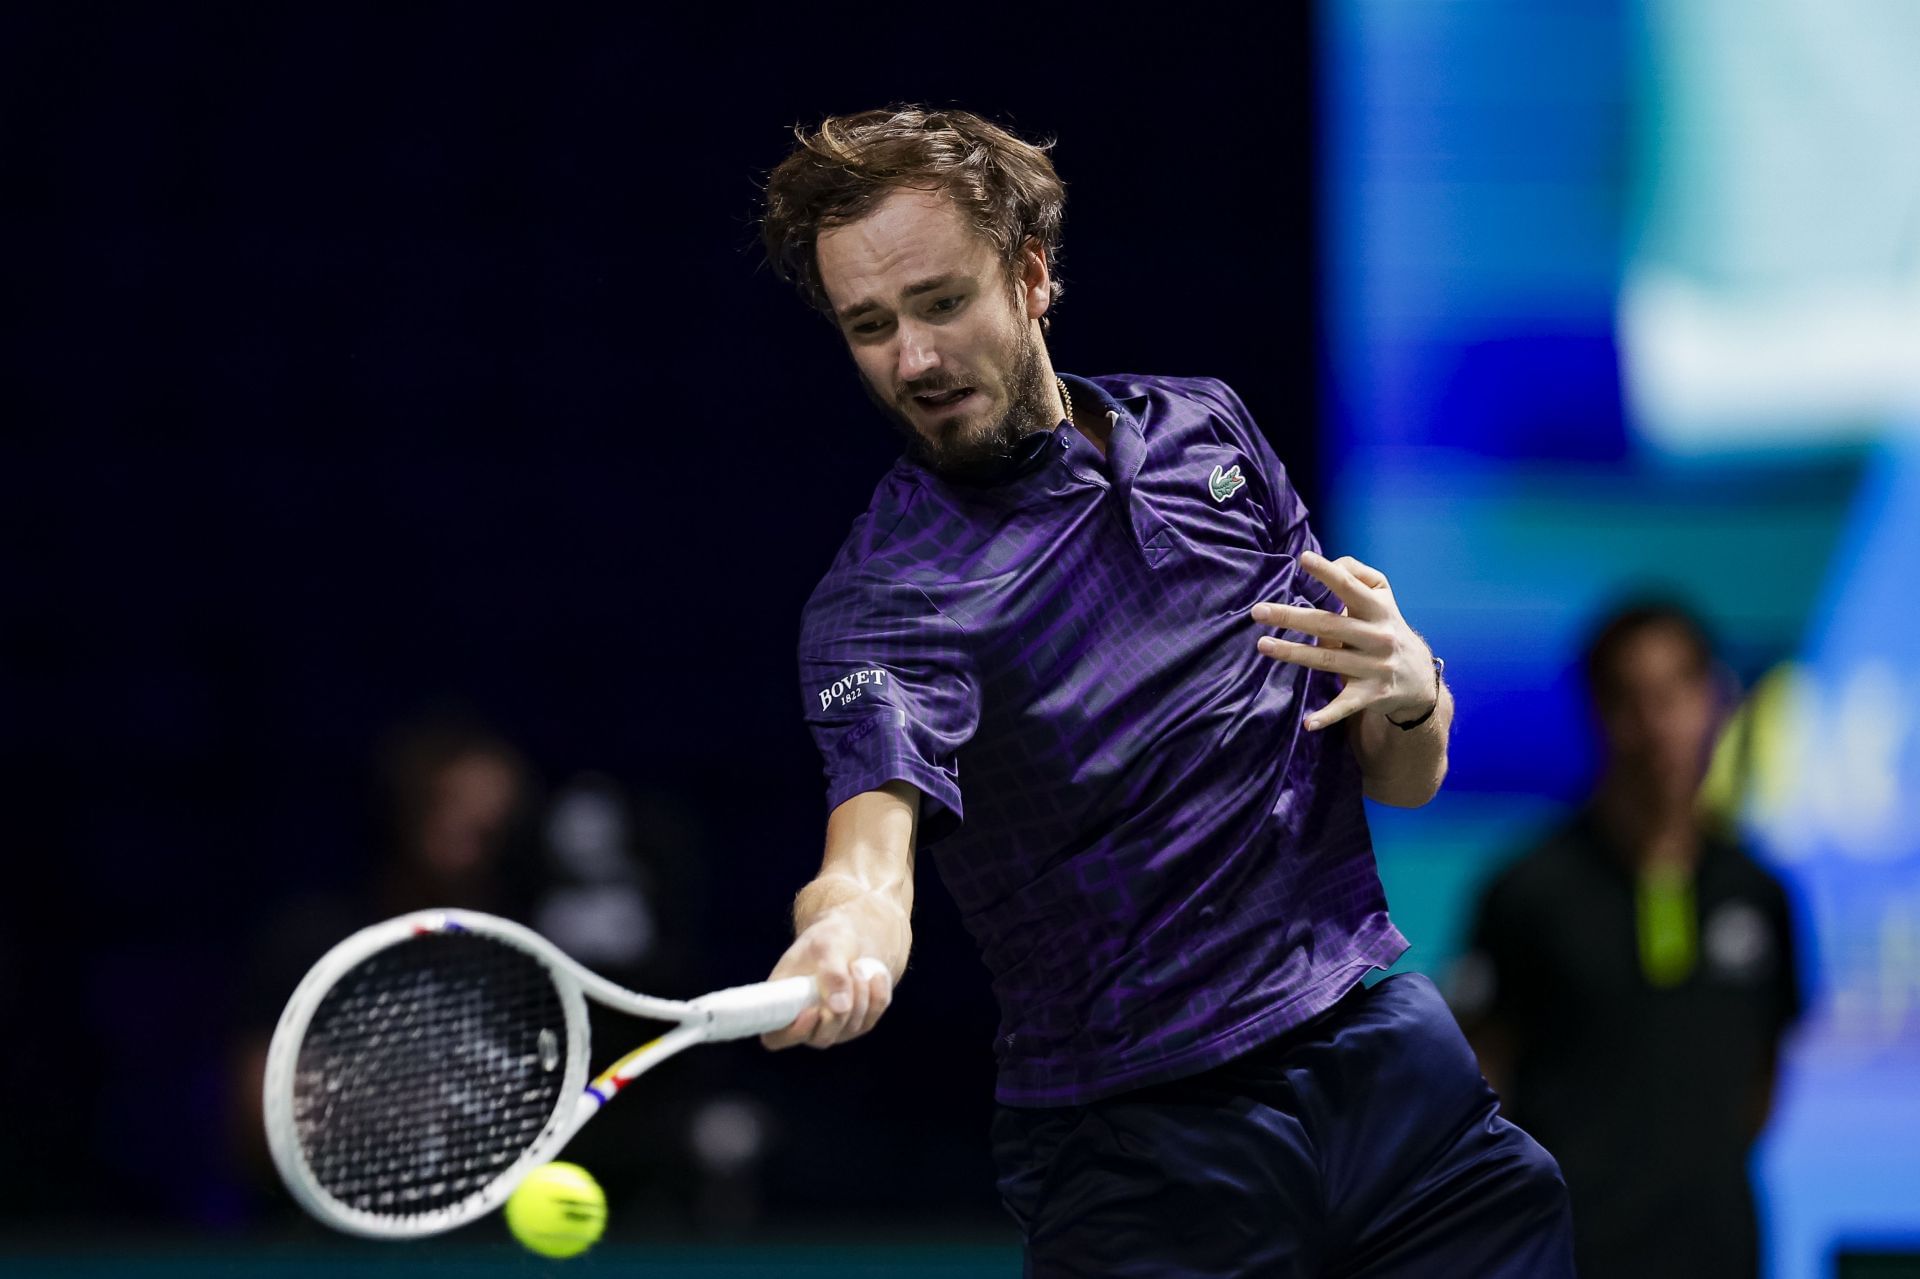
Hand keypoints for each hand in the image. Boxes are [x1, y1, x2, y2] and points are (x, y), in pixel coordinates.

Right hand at [758, 912, 893, 1050]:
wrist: (852, 939)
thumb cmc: (828, 940)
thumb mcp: (827, 945)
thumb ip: (831, 972)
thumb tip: (839, 1007)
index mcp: (783, 1003)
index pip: (776, 1037)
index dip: (792, 1033)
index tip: (813, 1010)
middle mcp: (805, 1023)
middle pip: (822, 1037)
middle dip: (839, 1007)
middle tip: (849, 970)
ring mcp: (833, 1028)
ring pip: (851, 1027)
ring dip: (859, 993)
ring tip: (856, 965)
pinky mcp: (858, 1025)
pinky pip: (873, 1017)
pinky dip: (877, 993)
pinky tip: (874, 974)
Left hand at [1249, 550, 1435, 732]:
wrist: (1418, 678)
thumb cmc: (1386, 626)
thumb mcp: (1382, 596)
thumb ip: (1357, 574)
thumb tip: (1331, 563)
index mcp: (1379, 610)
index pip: (1351, 587)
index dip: (1329, 573)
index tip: (1303, 558)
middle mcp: (1378, 637)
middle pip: (1329, 625)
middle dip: (1292, 617)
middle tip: (1258, 612)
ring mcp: (1374, 667)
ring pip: (1327, 661)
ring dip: (1293, 654)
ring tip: (1263, 646)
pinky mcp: (1370, 695)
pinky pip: (1346, 705)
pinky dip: (1328, 715)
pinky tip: (1308, 722)